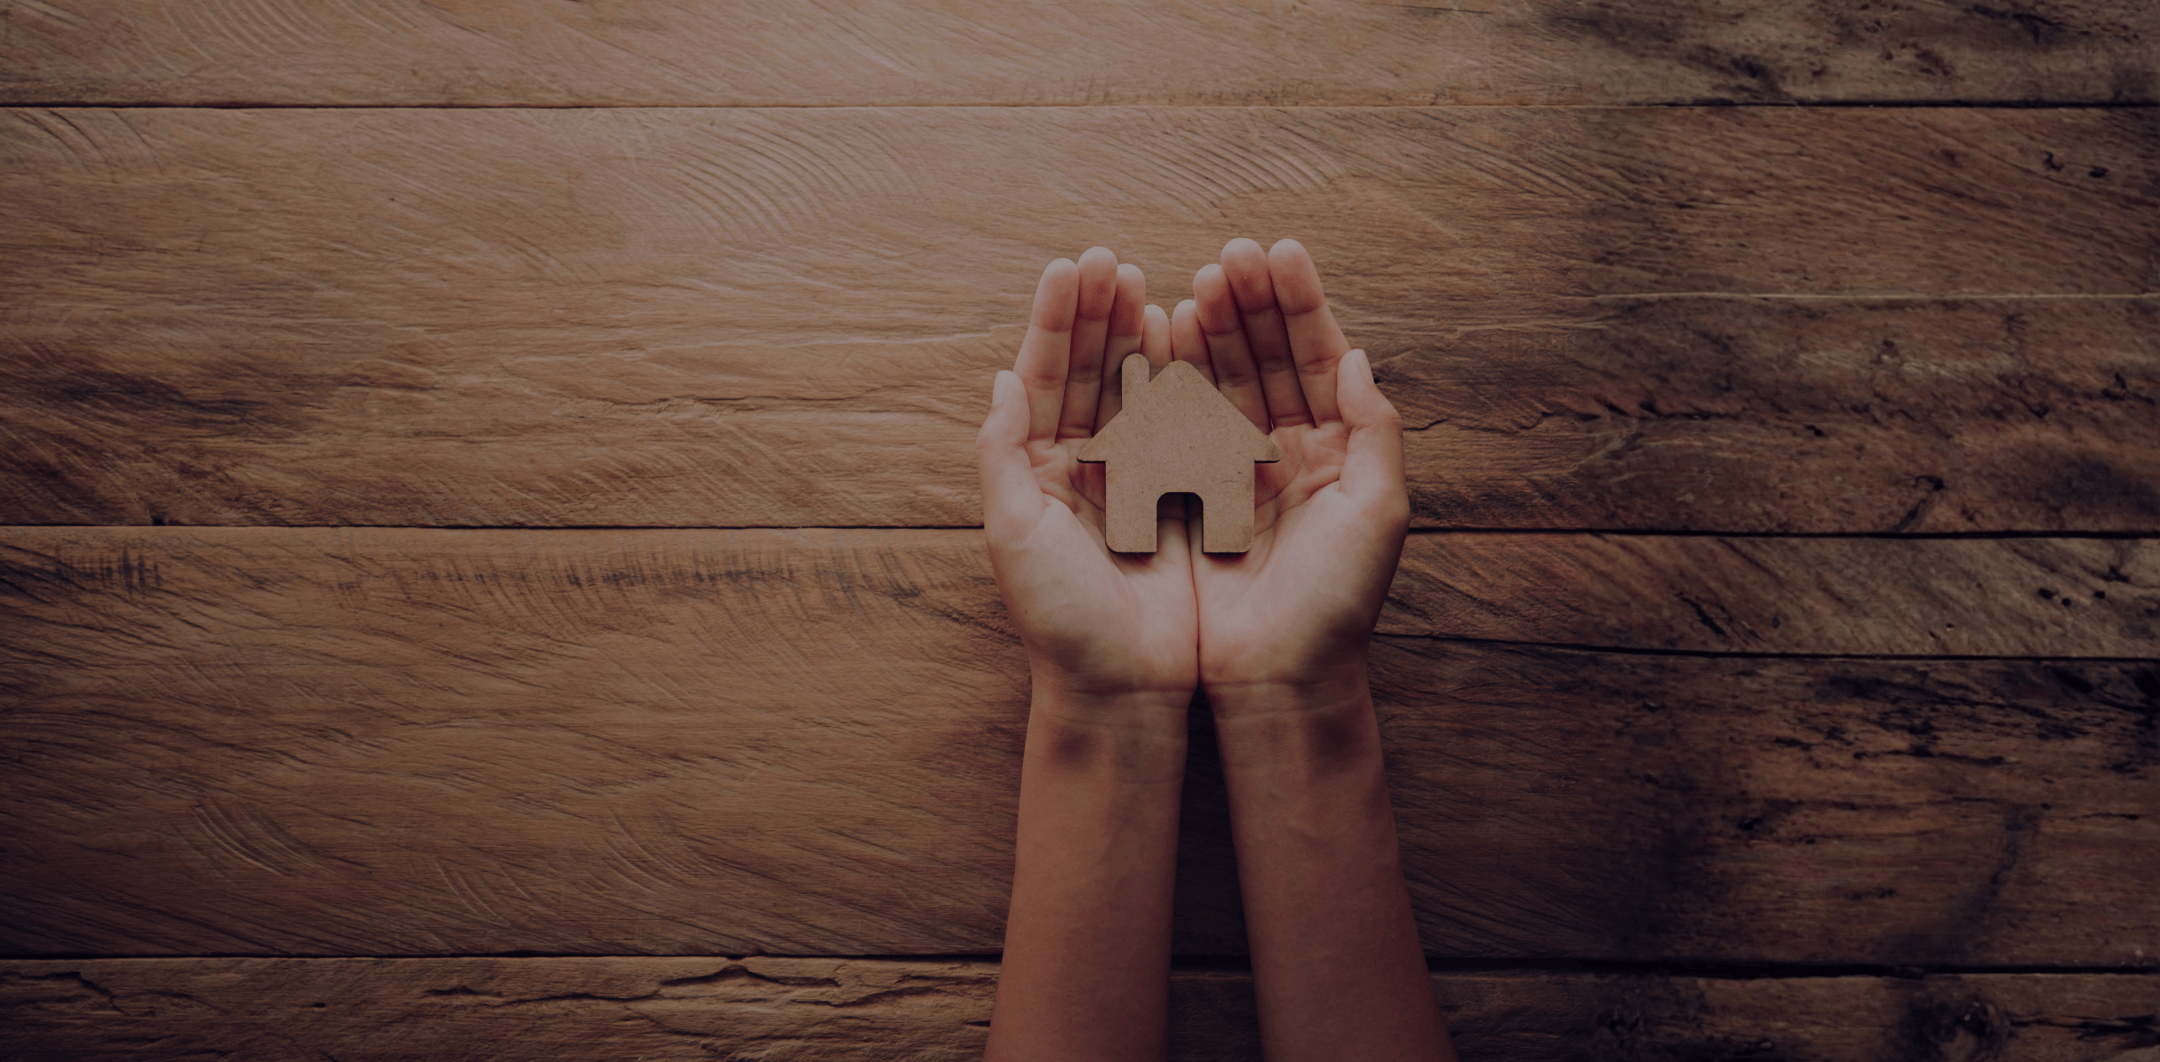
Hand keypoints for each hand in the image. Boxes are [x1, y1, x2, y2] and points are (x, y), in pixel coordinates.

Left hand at [977, 248, 1197, 707]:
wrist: (1123, 690)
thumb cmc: (1060, 620)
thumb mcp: (1014, 533)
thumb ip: (1003, 451)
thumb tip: (1001, 379)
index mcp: (1034, 473)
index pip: (1041, 377)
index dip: (1057, 321)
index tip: (1074, 265)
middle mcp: (1079, 471)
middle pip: (1086, 372)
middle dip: (1098, 314)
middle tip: (1113, 258)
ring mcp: (1130, 483)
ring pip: (1132, 390)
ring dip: (1136, 336)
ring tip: (1148, 282)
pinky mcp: (1177, 502)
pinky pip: (1178, 427)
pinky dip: (1181, 382)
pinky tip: (1186, 340)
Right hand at [1175, 238, 1409, 700]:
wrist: (1276, 680)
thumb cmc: (1337, 605)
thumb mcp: (1379, 511)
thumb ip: (1376, 428)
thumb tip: (1358, 356)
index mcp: (1336, 451)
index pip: (1317, 356)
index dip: (1299, 303)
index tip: (1277, 252)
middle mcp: (1285, 452)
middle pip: (1267, 356)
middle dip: (1249, 302)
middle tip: (1228, 254)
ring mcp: (1233, 470)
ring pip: (1221, 379)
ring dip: (1210, 329)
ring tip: (1195, 283)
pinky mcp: (1187, 496)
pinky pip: (1177, 422)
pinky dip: (1170, 377)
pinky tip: (1159, 336)